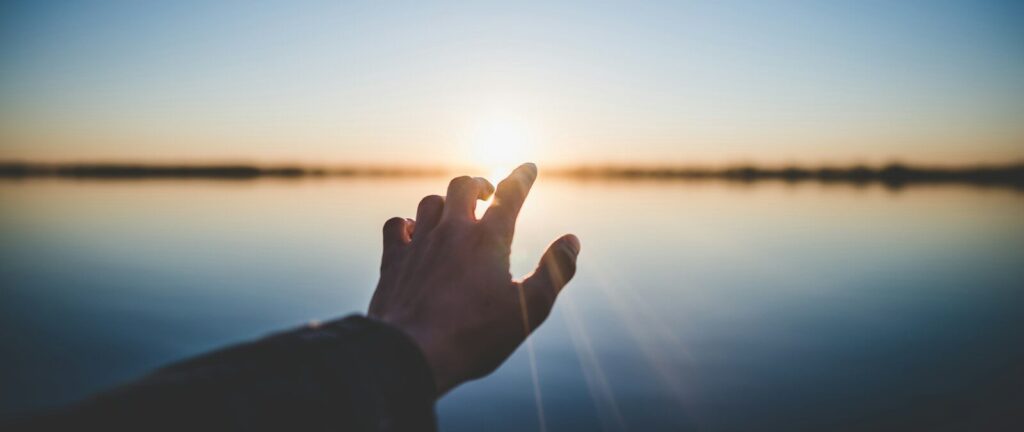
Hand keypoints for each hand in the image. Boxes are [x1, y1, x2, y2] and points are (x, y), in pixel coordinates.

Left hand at [368, 163, 579, 395]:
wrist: (412, 353)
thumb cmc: (476, 335)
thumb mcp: (530, 309)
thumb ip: (555, 271)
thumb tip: (572, 240)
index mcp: (488, 239)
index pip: (510, 194)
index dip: (521, 177)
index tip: (528, 167)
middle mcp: (452, 231)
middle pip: (464, 186)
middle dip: (479, 184)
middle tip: (487, 193)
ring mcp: (419, 243)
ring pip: (430, 202)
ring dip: (445, 202)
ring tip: (454, 213)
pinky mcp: (394, 261)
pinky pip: (397, 225)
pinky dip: (408, 223)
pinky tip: (413, 232)